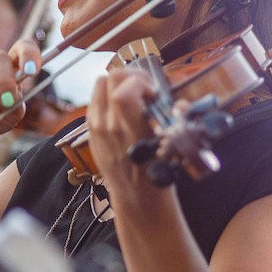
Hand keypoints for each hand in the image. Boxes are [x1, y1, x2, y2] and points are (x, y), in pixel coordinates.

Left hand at [86, 65, 165, 200]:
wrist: (136, 196)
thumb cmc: (156, 173)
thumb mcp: (172, 147)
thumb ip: (177, 120)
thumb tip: (181, 104)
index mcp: (129, 131)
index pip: (124, 90)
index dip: (142, 82)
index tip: (153, 92)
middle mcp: (108, 127)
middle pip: (109, 79)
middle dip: (130, 75)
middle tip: (144, 86)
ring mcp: (96, 128)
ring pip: (99, 85)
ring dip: (117, 83)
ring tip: (133, 92)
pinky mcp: (90, 130)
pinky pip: (95, 99)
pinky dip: (108, 94)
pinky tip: (122, 106)